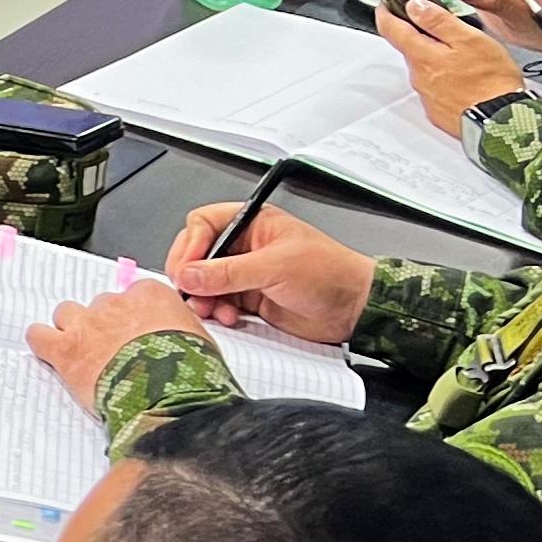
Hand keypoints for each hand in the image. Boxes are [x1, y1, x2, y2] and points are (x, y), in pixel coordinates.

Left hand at [27, 279, 215, 416]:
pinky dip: (41, 343)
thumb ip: (178, 327)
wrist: (171, 397)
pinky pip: (38, 335)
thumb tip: (176, 334)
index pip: (131, 295)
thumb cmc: (191, 373)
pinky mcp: (65, 348)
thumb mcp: (199, 340)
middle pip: (100, 305)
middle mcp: (115, 303)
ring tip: (82, 353)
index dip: (131, 318)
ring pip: (66, 314)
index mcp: (150, 296)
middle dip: (103, 327)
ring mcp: (87, 324)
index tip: (134, 333)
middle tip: (112, 352)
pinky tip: (50, 353)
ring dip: (71, 331)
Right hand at [160, 202, 377, 346]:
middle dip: (193, 276)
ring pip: (204, 282)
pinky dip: (217, 312)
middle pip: (198, 255)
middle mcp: (245, 246)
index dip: (190, 246)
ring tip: (211, 309)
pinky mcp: (249, 299)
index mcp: (252, 224)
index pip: (203, 224)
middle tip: (192, 292)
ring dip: (203, 298)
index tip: (187, 269)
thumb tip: (190, 274)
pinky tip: (228, 317)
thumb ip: (229, 272)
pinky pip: (218, 303)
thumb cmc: (331, 274)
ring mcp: (245, 274)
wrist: (354, 309)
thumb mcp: (276, 267)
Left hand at [376, 0, 524, 136]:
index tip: (385, 6)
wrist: (502, 120)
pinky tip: (466, 80)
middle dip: (422, 38)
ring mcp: (427, 96)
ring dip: (437, 60)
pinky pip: (436, 89)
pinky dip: (445, 81)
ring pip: (425, 69)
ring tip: (466, 58)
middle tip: (444, 29)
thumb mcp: (468, 39)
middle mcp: (418, 77)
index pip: (391, 30)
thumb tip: (414, 7)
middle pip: (411, 50)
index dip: (386, 14)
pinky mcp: (438, 111)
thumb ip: (438, 21)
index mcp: (422, 55)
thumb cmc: (491, 79)